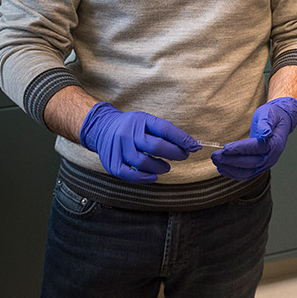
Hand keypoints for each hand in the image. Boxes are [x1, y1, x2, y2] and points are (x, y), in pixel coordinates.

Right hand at [79, 102, 198, 183]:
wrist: (102, 128)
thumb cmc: (131, 127)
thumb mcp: (147, 122)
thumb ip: (166, 132)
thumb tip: (190, 145)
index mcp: (140, 120)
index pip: (164, 129)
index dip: (181, 138)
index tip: (195, 146)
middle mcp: (128, 132)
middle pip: (155, 146)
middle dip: (174, 153)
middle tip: (183, 156)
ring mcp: (118, 148)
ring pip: (142, 162)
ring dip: (159, 167)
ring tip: (166, 167)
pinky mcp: (112, 162)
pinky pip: (128, 174)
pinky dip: (143, 178)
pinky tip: (152, 176)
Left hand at [211, 97, 296, 180]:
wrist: (280, 121)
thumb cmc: (273, 116)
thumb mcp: (270, 114)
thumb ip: (266, 123)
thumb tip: (265, 133)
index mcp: (275, 144)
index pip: (255, 148)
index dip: (240, 149)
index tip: (225, 148)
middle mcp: (271, 157)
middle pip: (250, 163)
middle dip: (230, 161)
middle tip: (215, 156)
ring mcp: (265, 164)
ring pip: (247, 172)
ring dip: (230, 169)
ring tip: (216, 162)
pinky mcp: (259, 166)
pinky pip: (246, 174)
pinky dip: (233, 173)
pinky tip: (222, 168)